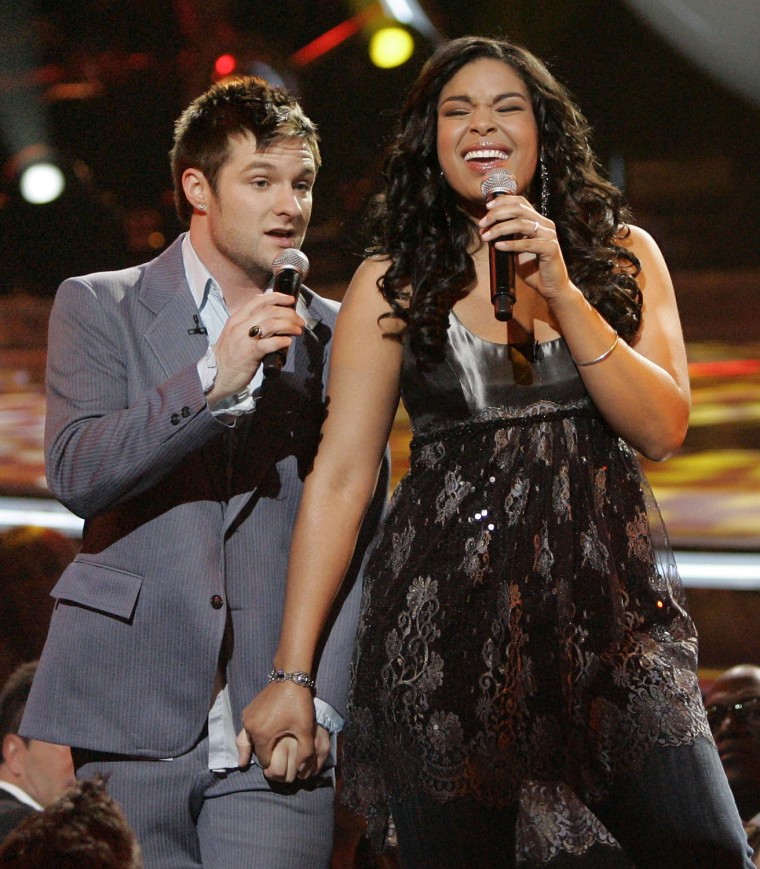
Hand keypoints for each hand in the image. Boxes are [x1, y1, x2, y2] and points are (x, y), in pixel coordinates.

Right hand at [206, 292, 304, 406]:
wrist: (216, 376)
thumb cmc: (229, 356)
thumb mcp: (236, 334)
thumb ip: (250, 325)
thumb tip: (273, 321)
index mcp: (237, 318)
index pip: (258, 300)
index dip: (277, 297)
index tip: (290, 300)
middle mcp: (240, 325)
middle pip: (269, 311)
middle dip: (289, 313)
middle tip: (299, 321)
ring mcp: (244, 339)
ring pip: (271, 324)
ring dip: (289, 325)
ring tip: (298, 330)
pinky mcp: (249, 354)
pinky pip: (268, 344)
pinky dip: (281, 341)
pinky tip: (288, 342)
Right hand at [239, 681, 316, 782]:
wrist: (291, 676)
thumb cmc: (299, 703)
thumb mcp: (306, 729)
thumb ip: (305, 753)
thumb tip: (301, 772)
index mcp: (261, 735)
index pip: (265, 761)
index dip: (275, 767)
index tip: (282, 770)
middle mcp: (249, 727)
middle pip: (256, 752)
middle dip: (266, 758)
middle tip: (274, 766)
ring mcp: (247, 717)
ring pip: (249, 741)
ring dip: (256, 748)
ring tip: (256, 759)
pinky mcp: (248, 710)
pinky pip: (248, 730)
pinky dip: (252, 737)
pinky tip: (257, 741)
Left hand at [479, 195, 570, 300]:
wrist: (550, 286)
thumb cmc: (533, 268)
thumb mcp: (516, 250)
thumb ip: (506, 238)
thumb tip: (486, 231)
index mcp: (538, 221)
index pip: (521, 202)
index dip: (503, 201)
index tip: (487, 206)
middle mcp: (545, 224)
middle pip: (519, 209)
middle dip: (497, 214)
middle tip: (483, 224)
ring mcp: (549, 235)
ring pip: (522, 224)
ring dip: (500, 229)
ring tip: (487, 236)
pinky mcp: (551, 248)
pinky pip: (528, 244)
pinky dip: (511, 244)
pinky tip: (498, 246)